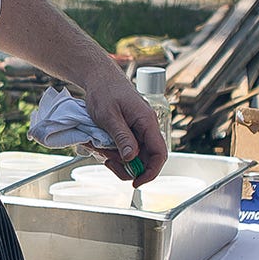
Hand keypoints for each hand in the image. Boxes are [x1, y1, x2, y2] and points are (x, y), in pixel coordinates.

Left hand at [74, 63, 167, 184]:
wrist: (99, 77)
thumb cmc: (104, 91)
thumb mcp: (108, 116)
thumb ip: (121, 136)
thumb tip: (131, 158)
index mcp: (147, 122)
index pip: (159, 153)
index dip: (150, 172)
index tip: (136, 182)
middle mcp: (146, 127)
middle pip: (146, 159)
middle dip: (128, 167)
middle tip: (108, 161)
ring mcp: (138, 130)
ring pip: (134, 156)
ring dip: (118, 159)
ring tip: (100, 149)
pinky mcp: (130, 131)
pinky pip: (126, 149)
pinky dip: (114, 152)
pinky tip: (101, 145)